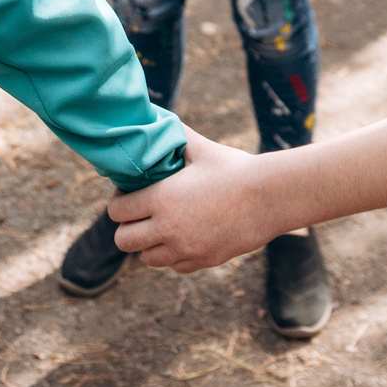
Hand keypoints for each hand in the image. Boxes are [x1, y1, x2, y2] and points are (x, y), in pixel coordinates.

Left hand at [109, 129, 278, 272]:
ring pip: (147, 258)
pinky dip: (173, 255)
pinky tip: (183, 237)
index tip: (128, 194)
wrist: (270, 198)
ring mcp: (186, 249)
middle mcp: (168, 229)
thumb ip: (175, 135)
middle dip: (127, 227)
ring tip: (160, 227)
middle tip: (139, 214)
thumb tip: (156, 120)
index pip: (116, 212)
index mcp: (161, 199)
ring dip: (148, 244)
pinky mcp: (203, 261)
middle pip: (123, 241)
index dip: (118, 202)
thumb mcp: (200, 148)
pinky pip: (175, 266)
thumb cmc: (235, 169)